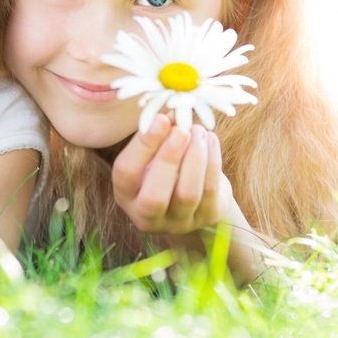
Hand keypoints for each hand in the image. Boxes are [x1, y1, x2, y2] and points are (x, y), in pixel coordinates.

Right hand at [111, 113, 232, 235]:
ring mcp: (178, 222)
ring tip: (198, 131)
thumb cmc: (163, 167)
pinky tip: (210, 140)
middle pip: (155, 194)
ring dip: (195, 158)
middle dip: (169, 158)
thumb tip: (172, 114)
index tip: (160, 120)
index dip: (142, 146)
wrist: (193, 195)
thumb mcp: (151, 153)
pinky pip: (210, 191)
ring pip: (187, 194)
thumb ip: (156, 136)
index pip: (126, 173)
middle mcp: (146, 215)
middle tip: (181, 129)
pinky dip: (212, 162)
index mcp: (125, 195)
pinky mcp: (206, 219)